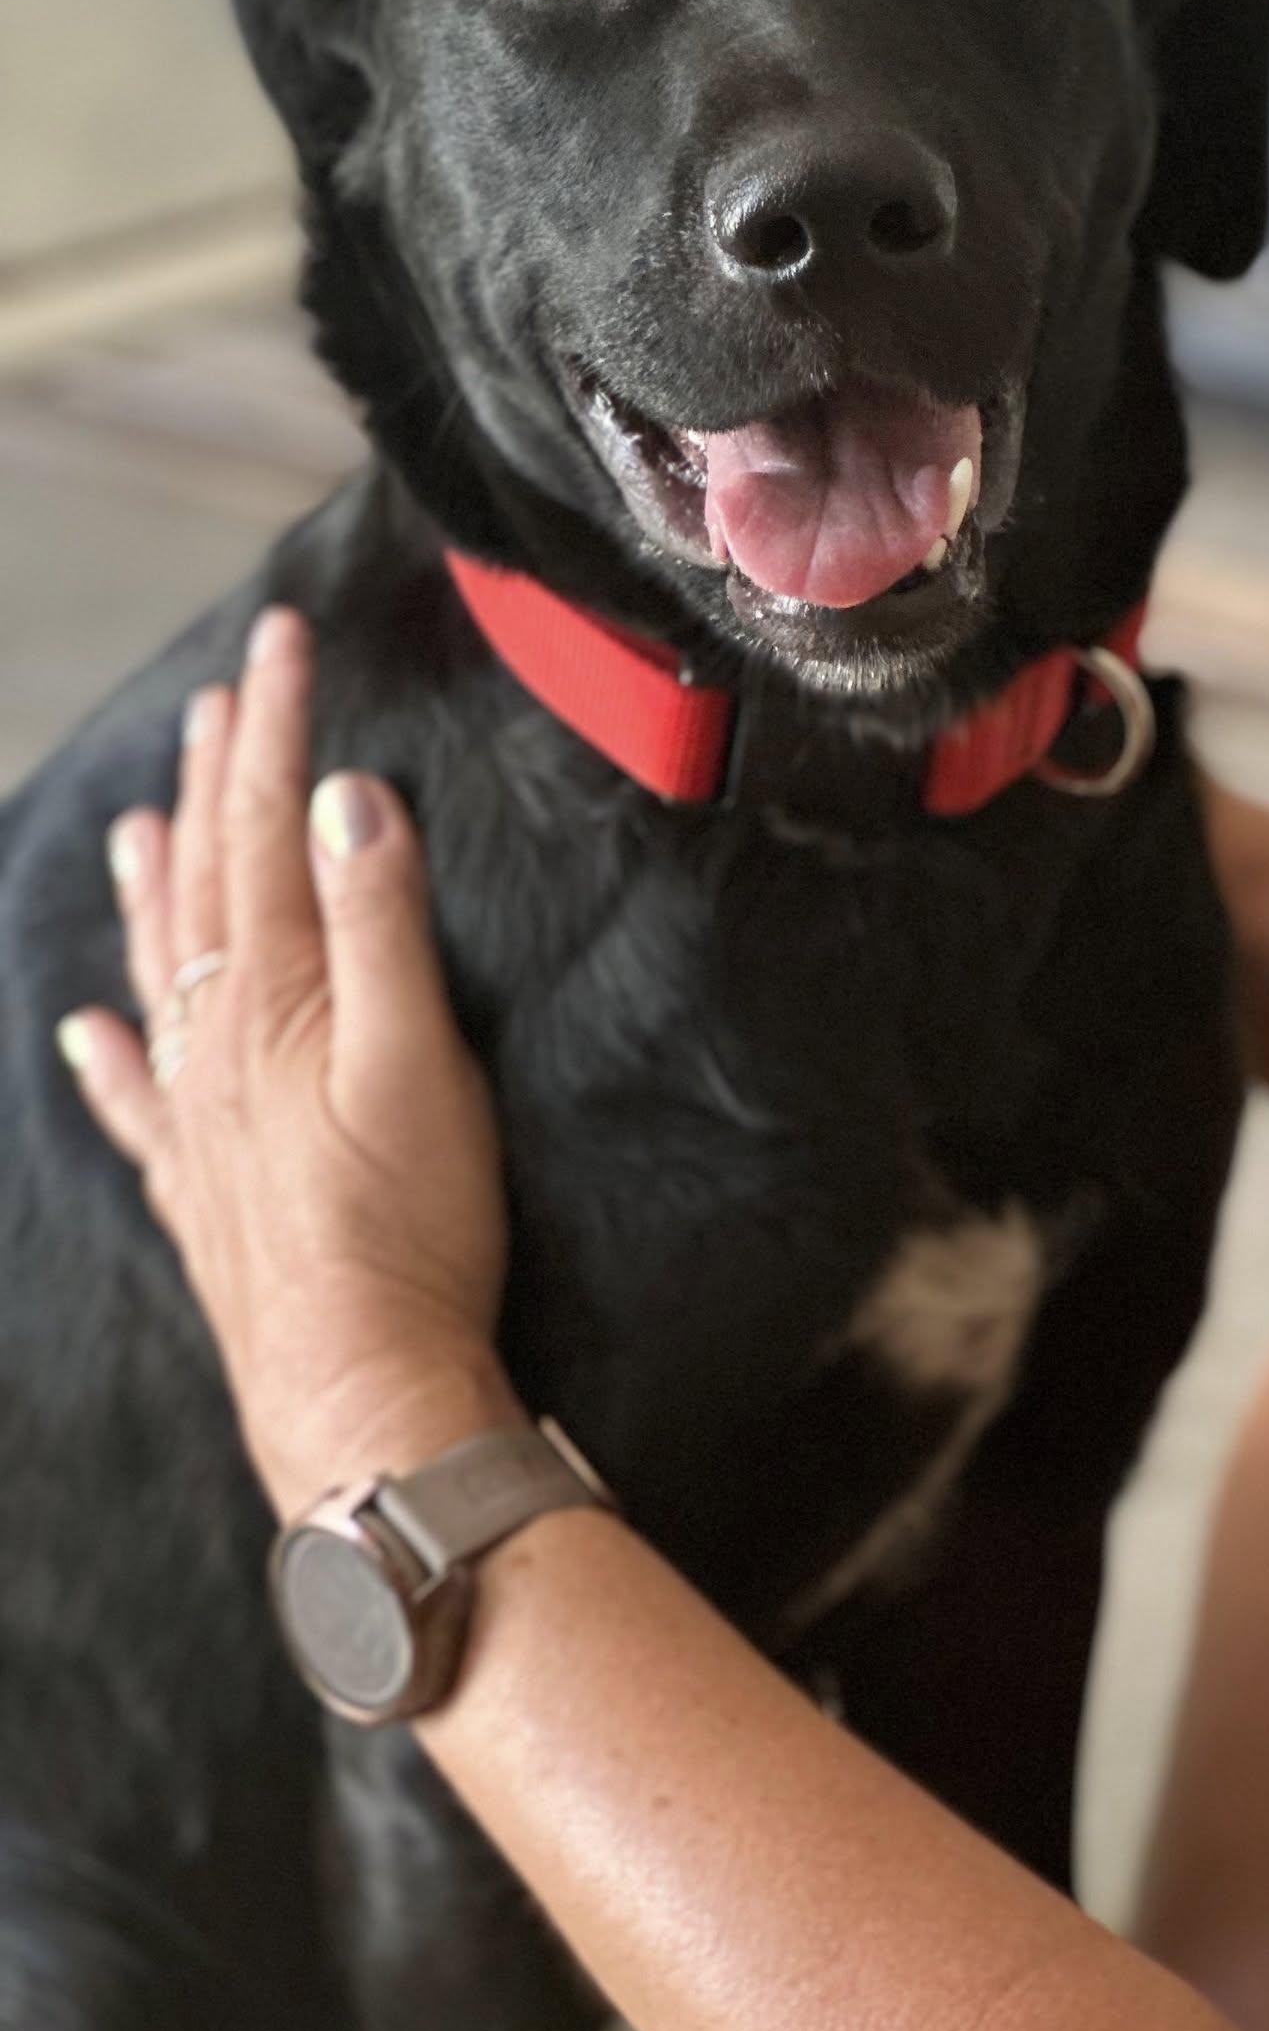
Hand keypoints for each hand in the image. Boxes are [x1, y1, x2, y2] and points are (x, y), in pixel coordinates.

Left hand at [57, 606, 525, 1515]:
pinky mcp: (201, 1188)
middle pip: (209, 880)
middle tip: (224, 696)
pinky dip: (111, 1060)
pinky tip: (87, 1033)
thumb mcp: (419, 1053)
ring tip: (141, 820)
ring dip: (155, 886)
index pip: (269, 827)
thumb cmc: (407, 1226)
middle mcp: (217, 1044)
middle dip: (217, 777)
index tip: (281, 643)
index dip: (275, 729)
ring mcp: (199, 1118)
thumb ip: (379, 920)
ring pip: (163, 972)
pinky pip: (139, 1103)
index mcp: (274, 995)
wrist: (362, 1388)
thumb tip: (348, 796)